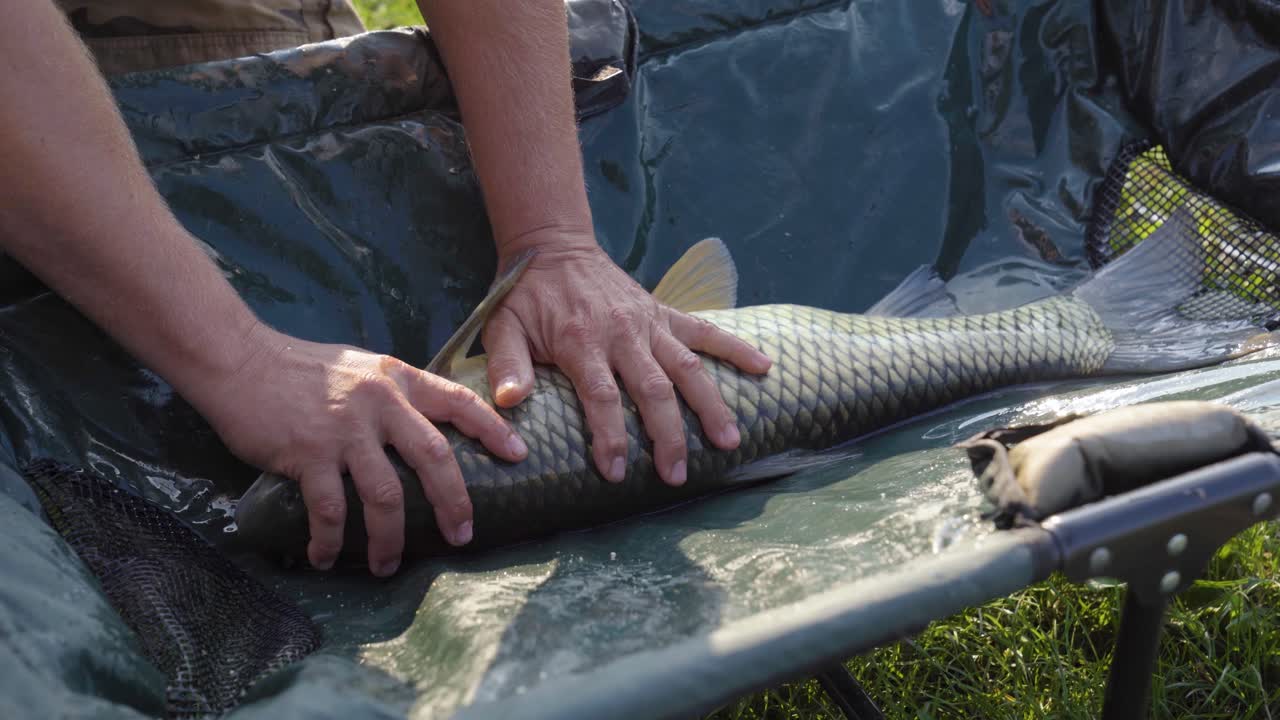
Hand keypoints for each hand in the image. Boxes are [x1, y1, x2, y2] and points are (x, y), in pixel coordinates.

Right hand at [194, 325, 527, 575]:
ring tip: (388, 565)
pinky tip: (327, 556)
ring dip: (390, 538)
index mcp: (397, 379)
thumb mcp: (361, 369)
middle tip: (462, 535)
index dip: (493, 429)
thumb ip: (391, 395)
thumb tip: (417, 428)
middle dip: (454, 503)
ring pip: (386, 495)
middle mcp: (380, 403)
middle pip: (434, 457)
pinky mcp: (307, 453)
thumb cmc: (300, 368)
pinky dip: (330, 540)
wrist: (239, 359)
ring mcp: (345, 429)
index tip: (519, 455)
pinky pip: (329, 509)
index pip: (459, 401)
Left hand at [482, 234, 771, 485]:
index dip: (611, 436)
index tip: (617, 472)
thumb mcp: (503, 327)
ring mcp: (649, 324)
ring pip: (688, 368)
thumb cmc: (526, 297)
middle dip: (668, 436)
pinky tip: (764, 368)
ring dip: (710, 405)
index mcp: (582, 341)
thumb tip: (508, 402)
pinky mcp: (664, 314)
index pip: (602, 397)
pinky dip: (736, 348)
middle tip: (676, 476)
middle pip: (654, 390)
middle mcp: (623, 334)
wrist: (553, 248)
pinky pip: (706, 331)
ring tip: (729, 443)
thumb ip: (506, 365)